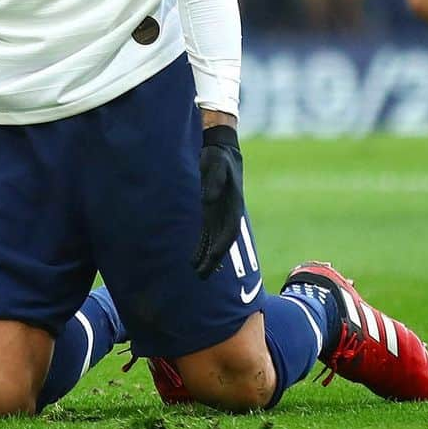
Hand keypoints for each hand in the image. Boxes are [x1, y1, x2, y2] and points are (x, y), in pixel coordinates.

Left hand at [191, 125, 244, 278]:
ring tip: (197, 274)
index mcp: (233, 206)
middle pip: (222, 242)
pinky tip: (194, 259)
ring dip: (207, 258)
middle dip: (213, 260)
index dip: (222, 245)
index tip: (214, 257)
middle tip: (202, 276)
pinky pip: (207, 234)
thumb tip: (207, 200)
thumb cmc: (218, 157)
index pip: (229, 231)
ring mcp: (219, 215)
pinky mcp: (211, 212)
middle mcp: (228, 214)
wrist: (220, 151)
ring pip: (214, 242)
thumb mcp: (216, 165)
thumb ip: (214, 181)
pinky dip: (202, 247)